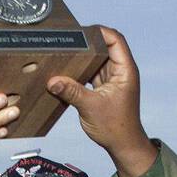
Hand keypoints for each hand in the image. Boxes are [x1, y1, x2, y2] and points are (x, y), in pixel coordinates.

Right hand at [46, 27, 156, 176]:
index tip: (81, 31)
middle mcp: (120, 71)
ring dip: (82, 58)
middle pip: (104, 47)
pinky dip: (80, 71)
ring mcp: (112, 79)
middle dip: (86, 43)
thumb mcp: (90, 107)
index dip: (100, 32)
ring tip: (64, 53)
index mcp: (125, 70)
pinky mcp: (104, 88)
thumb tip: (52, 81)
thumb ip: (71, 91)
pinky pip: (91, 73)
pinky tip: (66, 71)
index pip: (116, 40)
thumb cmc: (115, 127)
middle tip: (68, 41)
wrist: (123, 145)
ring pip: (96, 60)